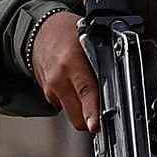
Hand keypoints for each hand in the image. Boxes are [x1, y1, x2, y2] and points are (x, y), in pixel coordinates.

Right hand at [32, 14, 99, 131]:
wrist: (38, 31)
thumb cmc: (65, 32)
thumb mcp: (88, 41)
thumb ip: (101, 62)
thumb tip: (119, 83)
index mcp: (71, 63)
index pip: (85, 92)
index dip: (91, 111)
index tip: (95, 125)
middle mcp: (58, 80)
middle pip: (77, 115)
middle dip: (91, 117)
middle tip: (103, 110)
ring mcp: (50, 90)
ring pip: (72, 113)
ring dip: (82, 109)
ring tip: (87, 90)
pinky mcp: (47, 95)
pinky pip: (65, 105)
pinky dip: (73, 101)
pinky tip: (74, 85)